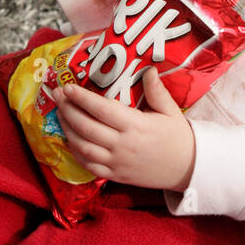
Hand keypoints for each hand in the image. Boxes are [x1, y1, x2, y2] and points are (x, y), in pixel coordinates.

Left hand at [50, 67, 195, 190]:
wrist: (188, 168)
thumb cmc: (178, 136)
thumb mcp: (170, 110)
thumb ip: (156, 91)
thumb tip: (148, 69)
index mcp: (136, 125)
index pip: (102, 110)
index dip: (82, 98)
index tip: (68, 87)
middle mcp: (122, 144)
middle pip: (86, 126)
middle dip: (68, 110)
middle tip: (56, 95)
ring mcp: (116, 162)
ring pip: (83, 146)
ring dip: (67, 129)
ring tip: (60, 114)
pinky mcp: (114, 175)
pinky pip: (88, 164)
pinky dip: (75, 152)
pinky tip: (69, 138)